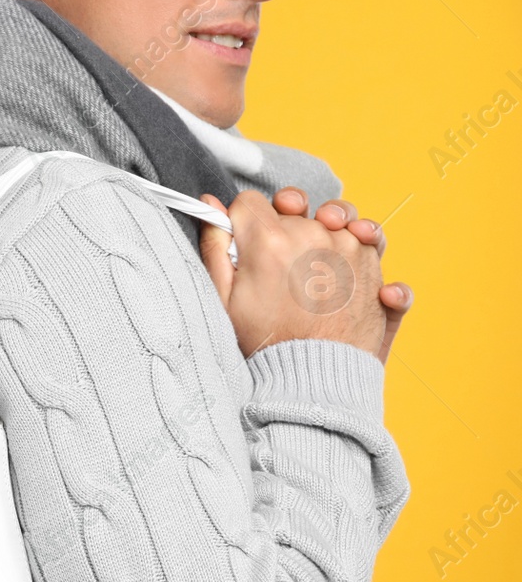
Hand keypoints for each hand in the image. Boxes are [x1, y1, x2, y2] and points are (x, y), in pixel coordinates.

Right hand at [199, 190, 401, 362]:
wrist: (316, 379)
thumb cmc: (266, 343)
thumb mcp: (224, 299)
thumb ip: (215, 247)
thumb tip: (210, 204)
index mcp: (270, 241)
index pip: (250, 202)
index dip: (242, 219)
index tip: (243, 240)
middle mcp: (313, 235)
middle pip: (293, 207)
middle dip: (284, 221)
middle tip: (280, 250)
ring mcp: (348, 247)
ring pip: (335, 218)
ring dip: (327, 229)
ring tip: (318, 257)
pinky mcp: (372, 264)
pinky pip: (370, 241)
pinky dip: (363, 250)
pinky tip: (350, 269)